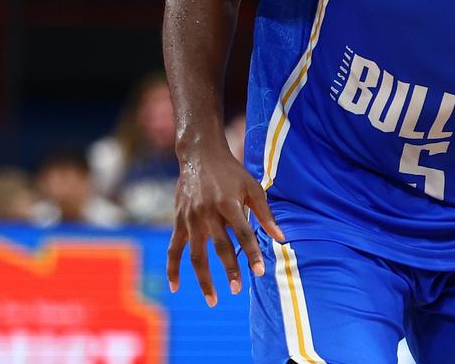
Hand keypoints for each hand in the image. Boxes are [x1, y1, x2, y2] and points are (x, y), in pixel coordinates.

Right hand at [166, 143, 284, 306]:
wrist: (200, 156)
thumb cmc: (232, 173)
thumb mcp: (253, 187)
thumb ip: (265, 214)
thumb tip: (281, 238)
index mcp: (229, 202)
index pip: (243, 233)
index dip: (252, 253)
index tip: (260, 271)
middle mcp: (208, 212)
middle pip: (220, 246)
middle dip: (230, 269)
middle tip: (237, 289)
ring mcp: (190, 218)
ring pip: (196, 254)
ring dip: (203, 278)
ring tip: (213, 299)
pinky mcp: (178, 221)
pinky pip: (174, 249)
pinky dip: (172, 269)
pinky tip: (175, 287)